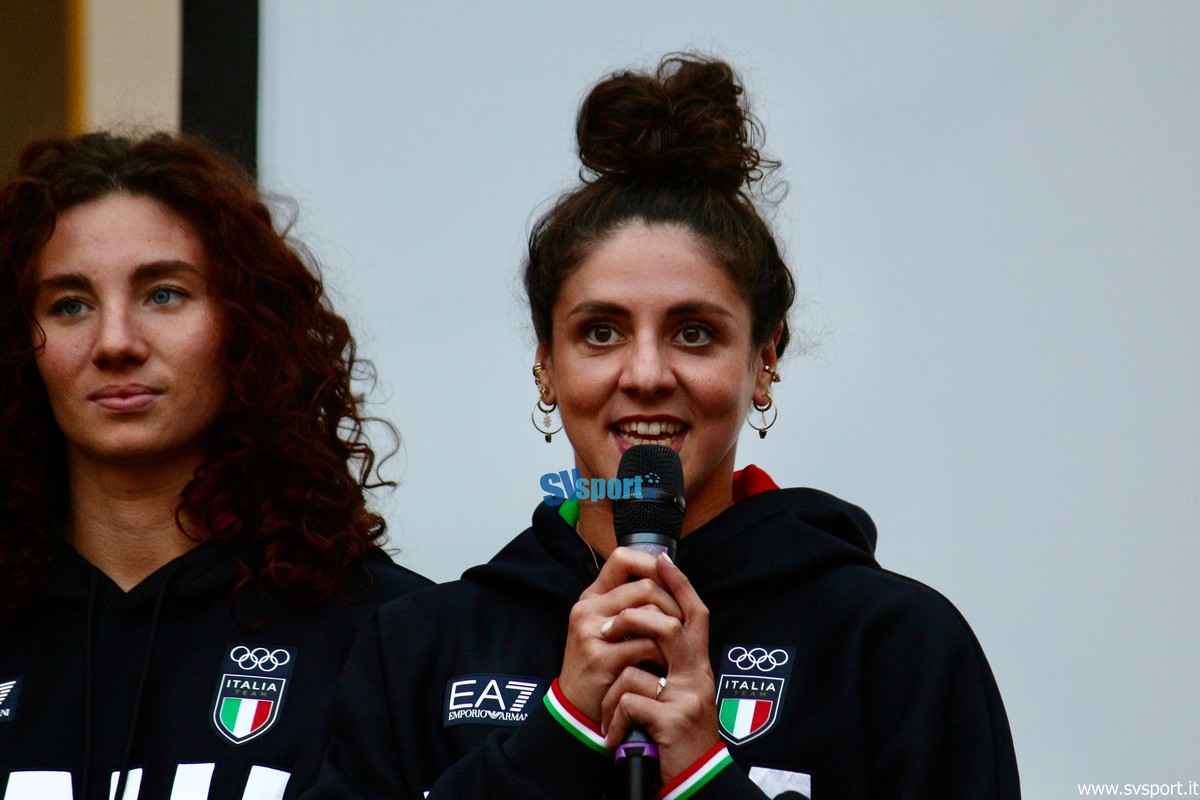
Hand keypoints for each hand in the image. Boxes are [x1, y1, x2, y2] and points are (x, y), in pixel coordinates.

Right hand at [558, 547, 684, 722]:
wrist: (576, 711)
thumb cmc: (602, 668)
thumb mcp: (608, 630)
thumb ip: (629, 605)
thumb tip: (669, 575)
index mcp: (592, 598)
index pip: (622, 558)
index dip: (651, 564)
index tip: (669, 581)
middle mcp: (587, 609)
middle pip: (645, 586)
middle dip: (673, 604)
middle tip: (682, 625)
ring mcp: (591, 633)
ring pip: (649, 613)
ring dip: (670, 631)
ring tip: (673, 647)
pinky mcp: (601, 659)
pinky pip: (646, 645)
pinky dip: (662, 655)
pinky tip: (663, 666)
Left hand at [599, 554, 718, 781]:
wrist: (695, 782)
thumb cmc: (679, 740)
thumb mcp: (680, 699)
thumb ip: (671, 668)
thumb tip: (648, 635)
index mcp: (698, 669)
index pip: (695, 614)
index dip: (679, 584)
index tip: (662, 558)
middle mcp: (697, 679)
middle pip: (669, 627)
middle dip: (632, 622)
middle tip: (608, 631)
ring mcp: (686, 699)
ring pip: (638, 668)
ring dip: (614, 690)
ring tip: (607, 710)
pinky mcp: (671, 722)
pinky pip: (629, 704)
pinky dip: (615, 722)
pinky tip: (616, 738)